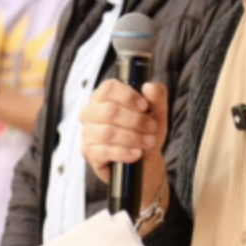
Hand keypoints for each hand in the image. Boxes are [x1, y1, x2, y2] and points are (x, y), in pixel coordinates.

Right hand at [80, 80, 168, 198]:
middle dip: (136, 120)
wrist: (145, 159)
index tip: (144, 106)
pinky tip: (136, 153)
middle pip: (109, 111)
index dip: (128, 96)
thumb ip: (157, 94)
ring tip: (148, 142)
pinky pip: (105, 151)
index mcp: (103, 96)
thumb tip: (149, 87)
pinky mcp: (89, 152)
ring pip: (107, 132)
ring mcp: (88, 132)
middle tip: (151, 127)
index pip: (108, 88)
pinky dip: (124, 153)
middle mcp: (91, 112)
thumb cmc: (146, 130)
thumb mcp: (157, 111)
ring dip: (132, 137)